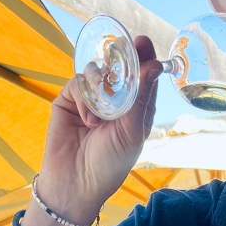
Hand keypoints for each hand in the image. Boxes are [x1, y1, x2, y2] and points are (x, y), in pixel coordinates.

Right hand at [35, 36, 162, 225]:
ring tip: (101, 113)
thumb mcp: (131, 132)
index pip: (143, 78)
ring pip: (98, 72)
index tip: (144, 43)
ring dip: (100, 85)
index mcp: (137, 110)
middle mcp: (115, 102)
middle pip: (120, 69)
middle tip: (125, 47)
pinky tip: (88, 120)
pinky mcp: (71, 100)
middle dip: (122, 58)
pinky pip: (79, 82)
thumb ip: (141, 98)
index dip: (144, 59)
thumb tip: (155, 64)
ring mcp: (92, 99)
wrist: (75, 182)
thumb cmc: (109, 164)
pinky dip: (84, 97)